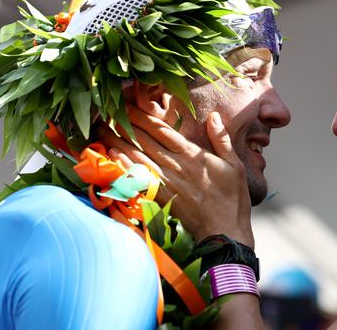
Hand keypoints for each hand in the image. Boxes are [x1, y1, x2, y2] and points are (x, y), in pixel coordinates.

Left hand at [97, 104, 254, 247]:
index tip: (127, 105)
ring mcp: (164, 182)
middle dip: (124, 124)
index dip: (142, 116)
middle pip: (144, 140)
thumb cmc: (232, 198)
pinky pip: (136, 178)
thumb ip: (222, 139)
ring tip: (102, 129)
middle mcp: (174, 165)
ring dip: (118, 141)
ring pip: (136, 156)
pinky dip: (123, 165)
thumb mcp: (234, 165)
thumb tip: (213, 116)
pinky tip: (111, 155)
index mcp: (192, 154)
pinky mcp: (158, 198)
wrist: (223, 231)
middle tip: (106, 112)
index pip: (161, 130)